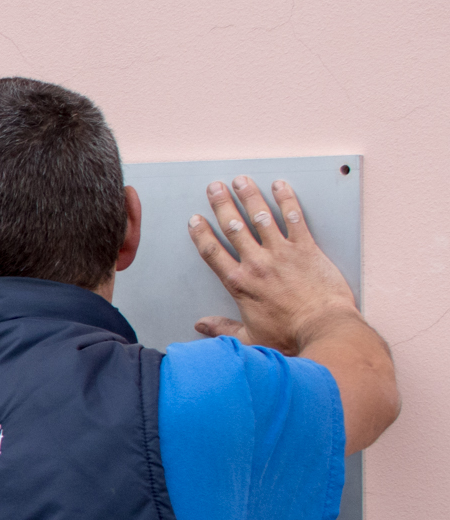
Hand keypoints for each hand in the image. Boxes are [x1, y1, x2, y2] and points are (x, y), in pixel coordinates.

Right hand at [188, 176, 398, 452]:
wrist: (324, 328)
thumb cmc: (288, 336)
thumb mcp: (248, 338)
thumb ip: (223, 328)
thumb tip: (201, 326)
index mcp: (240, 284)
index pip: (213, 252)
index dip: (202, 233)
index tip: (196, 219)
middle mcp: (258, 263)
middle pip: (233, 227)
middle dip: (222, 204)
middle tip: (214, 187)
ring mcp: (282, 253)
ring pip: (261, 217)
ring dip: (249, 196)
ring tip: (241, 180)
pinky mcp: (307, 248)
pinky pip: (295, 218)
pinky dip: (286, 200)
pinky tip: (280, 187)